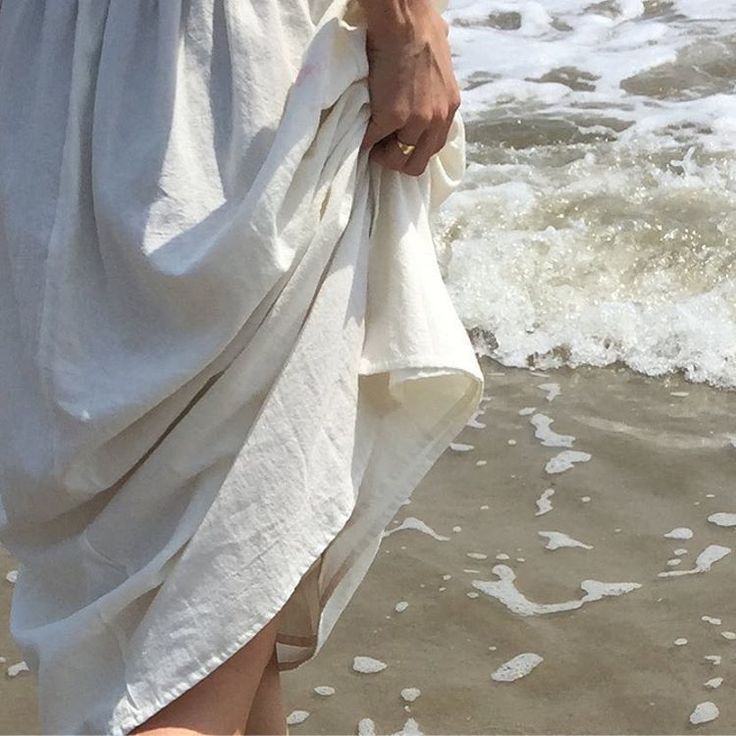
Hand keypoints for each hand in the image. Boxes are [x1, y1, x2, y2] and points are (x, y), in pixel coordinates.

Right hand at [359, 0, 460, 176]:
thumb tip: (433, 71)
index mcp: (449, 108)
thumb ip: (438, 82)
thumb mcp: (442, 63)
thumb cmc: (421, 29)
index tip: (398, 141)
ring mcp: (416, 120)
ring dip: (381, 154)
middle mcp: (437, 119)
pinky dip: (365, 139)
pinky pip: (373, 141)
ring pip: (398, 160)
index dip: (413, 148)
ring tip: (372, 140)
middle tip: (382, 146)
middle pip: (418, 163)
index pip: (434, 147)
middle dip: (398, 159)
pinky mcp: (392, 117)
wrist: (404, 21)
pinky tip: (362, 129)